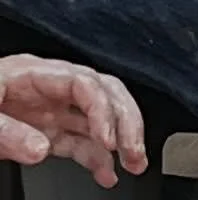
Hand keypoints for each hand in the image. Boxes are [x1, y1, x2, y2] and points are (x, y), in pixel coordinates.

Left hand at [0, 57, 146, 186]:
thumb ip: (7, 130)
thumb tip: (41, 147)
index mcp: (33, 74)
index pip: (84, 83)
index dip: (103, 109)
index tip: (108, 138)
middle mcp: (49, 89)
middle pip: (103, 94)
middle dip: (125, 120)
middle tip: (134, 150)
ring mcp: (48, 110)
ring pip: (98, 119)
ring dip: (120, 140)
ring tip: (132, 163)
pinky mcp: (45, 131)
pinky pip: (80, 141)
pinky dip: (97, 158)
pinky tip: (106, 173)